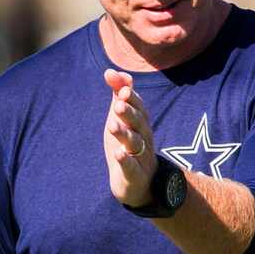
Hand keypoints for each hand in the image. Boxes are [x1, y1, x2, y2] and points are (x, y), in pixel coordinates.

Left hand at [103, 69, 157, 206]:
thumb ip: (119, 95)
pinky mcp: (134, 174)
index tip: (121, 88)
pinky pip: (131, 166)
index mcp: (140, 123)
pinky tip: (119, 154)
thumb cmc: (129, 145)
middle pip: (138, 122)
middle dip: (129, 113)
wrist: (141, 183)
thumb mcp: (122, 119)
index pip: (138, 107)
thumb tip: (111, 71)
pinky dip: (126, 160)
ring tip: (112, 125)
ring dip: (124, 134)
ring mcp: (140, 156)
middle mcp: (143, 137)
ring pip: (134, 143)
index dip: (131, 97)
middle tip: (118, 104)